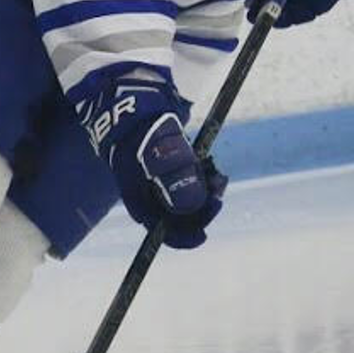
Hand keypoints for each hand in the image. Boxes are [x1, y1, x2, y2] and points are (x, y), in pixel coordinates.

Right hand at [82, 79, 226, 248]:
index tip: (204, 235)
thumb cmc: (142, 134)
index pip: (164, 233)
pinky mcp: (168, 177)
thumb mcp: (157, 153)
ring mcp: (159, 189)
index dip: (185, 238)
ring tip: (219, 176)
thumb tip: (192, 205)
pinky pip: (190, 186)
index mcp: (141, 204)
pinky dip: (202, 180)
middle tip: (219, 190)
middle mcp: (150, 201)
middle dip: (203, 208)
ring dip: (206, 192)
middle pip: (181, 219)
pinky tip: (211, 167)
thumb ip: (173, 176)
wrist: (134, 114)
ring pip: (189, 202)